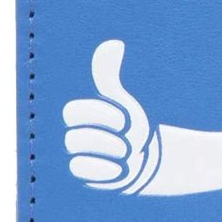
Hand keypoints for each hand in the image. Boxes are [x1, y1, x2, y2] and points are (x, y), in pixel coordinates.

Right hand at [63, 40, 150, 189]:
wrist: (149, 157)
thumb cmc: (133, 127)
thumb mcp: (124, 101)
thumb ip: (110, 77)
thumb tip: (114, 44)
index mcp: (80, 117)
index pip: (72, 111)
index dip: (99, 115)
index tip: (124, 121)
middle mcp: (74, 136)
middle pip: (75, 137)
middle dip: (108, 139)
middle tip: (129, 141)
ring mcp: (78, 157)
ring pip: (77, 154)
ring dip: (110, 153)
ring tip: (128, 155)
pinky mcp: (85, 177)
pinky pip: (81, 171)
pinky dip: (105, 170)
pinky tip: (122, 168)